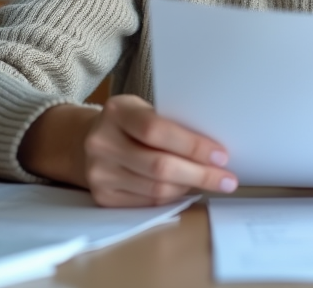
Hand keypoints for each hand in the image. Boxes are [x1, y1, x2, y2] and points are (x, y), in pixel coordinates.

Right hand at [19, 95, 237, 206]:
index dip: (192, 145)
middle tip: (227, 178)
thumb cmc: (128, 122)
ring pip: (156, 189)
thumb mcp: (142, 109)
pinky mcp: (102, 197)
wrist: (86, 141)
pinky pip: (147, 202)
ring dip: (189, 187)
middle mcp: (101, 143)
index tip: (221, 154)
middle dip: (200, 174)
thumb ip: (170, 122)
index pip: (157, 130)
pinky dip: (172, 197)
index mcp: (116, 111)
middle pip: (159, 166)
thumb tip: (214, 147)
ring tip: (211, 181)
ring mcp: (99, 173)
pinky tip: (186, 188)